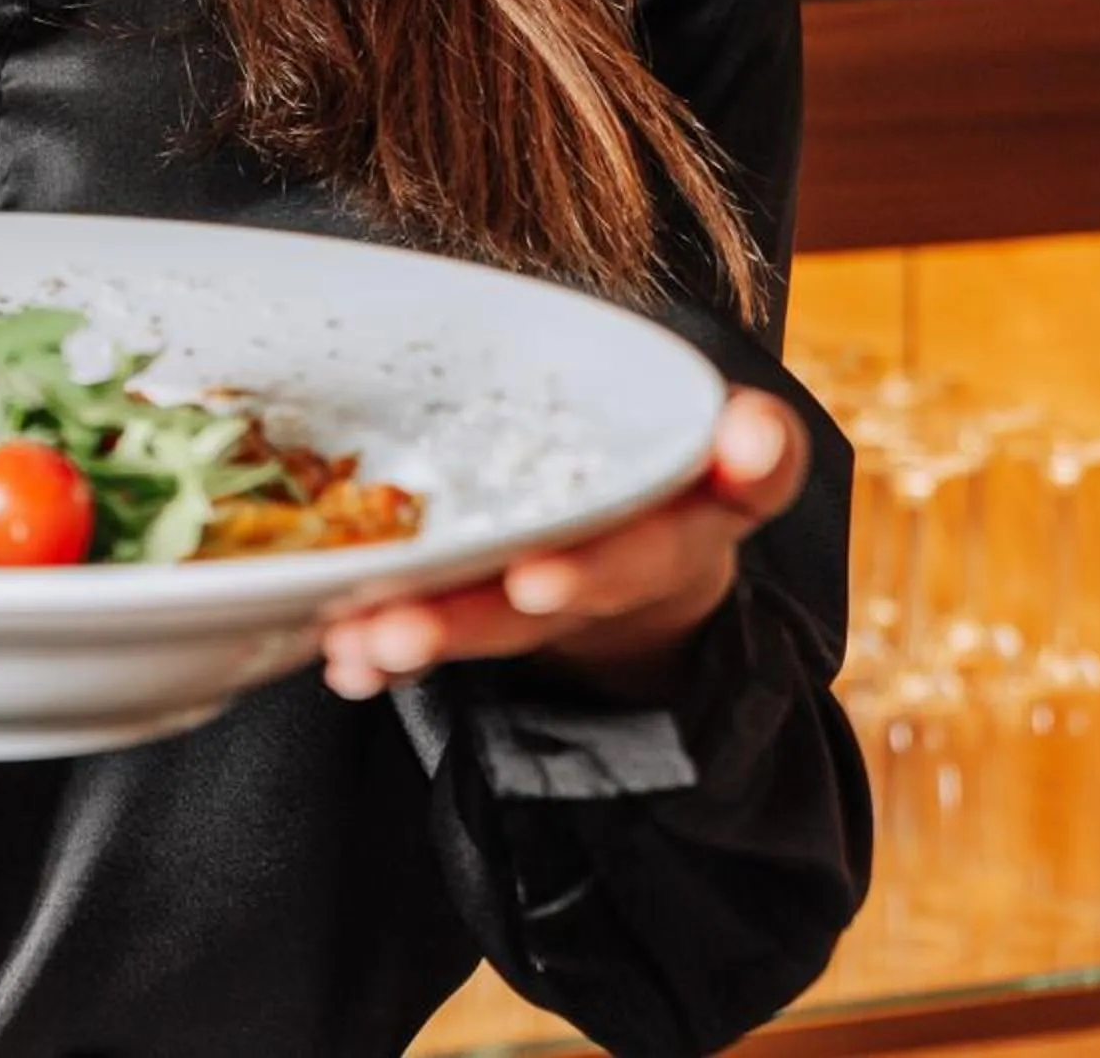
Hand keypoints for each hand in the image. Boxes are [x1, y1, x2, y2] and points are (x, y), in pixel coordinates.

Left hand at [316, 386, 808, 703]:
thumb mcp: (729, 452)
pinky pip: (444, 636)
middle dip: (471, 620)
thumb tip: (757, 437)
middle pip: (539, 605)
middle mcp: (608, 578)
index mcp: (677, 531)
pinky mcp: (499, 613)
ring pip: (484, 623)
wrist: (667, 541)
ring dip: (419, 637)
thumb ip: (749, 445)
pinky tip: (342, 662)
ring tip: (356, 643)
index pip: (643, 554)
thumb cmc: (678, 465)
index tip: (533, 583)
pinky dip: (390, 656)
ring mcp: (553, 603)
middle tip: (402, 628)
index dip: (590, 571)